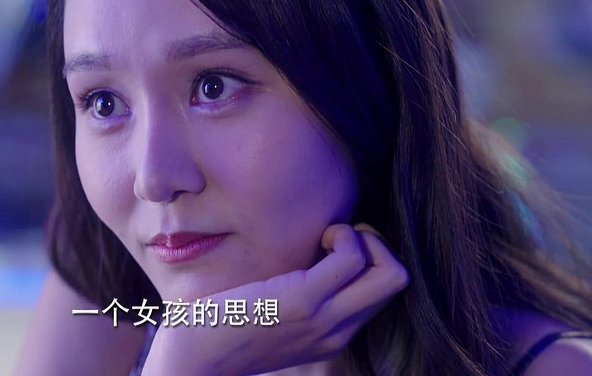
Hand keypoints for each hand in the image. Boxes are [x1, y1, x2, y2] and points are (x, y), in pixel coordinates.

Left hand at [141, 223, 408, 374]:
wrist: (193, 358)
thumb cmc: (220, 328)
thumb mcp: (271, 316)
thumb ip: (296, 297)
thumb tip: (307, 256)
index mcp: (331, 334)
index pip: (381, 292)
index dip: (367, 259)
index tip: (329, 248)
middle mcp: (337, 331)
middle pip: (398, 282)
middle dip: (377, 245)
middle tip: (335, 239)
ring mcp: (325, 319)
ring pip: (392, 273)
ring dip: (362, 238)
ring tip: (326, 239)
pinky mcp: (304, 301)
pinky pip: (352, 257)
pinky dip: (343, 234)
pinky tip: (316, 237)